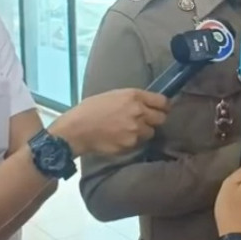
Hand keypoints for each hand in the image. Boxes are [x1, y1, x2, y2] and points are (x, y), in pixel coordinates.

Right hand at [49, 89, 168, 155]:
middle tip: (147, 121)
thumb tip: (147, 103)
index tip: (162, 109)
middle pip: (162, 118)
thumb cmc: (91, 109)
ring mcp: (136, 129)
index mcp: (134, 96)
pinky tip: (121, 138)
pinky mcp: (131, 144)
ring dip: (144, 132)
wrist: (76, 130)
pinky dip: (133, 141)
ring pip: (151, 132)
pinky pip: (139, 143)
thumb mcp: (114, 95)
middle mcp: (139, 112)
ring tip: (130, 130)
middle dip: (156, 120)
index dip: (164, 106)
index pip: (163, 101)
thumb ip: (133, 99)